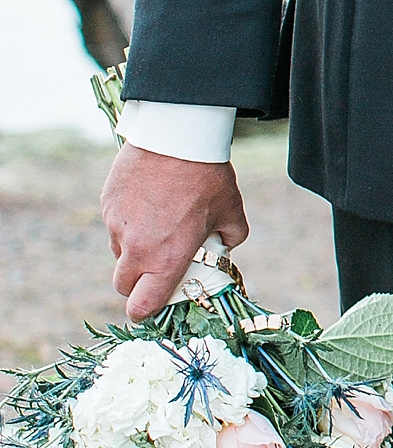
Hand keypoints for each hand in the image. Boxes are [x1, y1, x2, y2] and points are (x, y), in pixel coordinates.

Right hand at [101, 142, 249, 322]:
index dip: (145, 311)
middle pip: (123, 285)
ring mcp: (117, 226)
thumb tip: (226, 248)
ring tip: (158, 225)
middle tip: (157, 268)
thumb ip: (229, 239)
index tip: (152, 306)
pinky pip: (114, 224)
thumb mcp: (231, 212)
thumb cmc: (208, 176)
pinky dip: (128, 223)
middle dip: (137, 283)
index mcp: (166, 260)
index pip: (142, 306)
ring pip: (119, 252)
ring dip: (133, 250)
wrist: (177, 135)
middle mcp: (136, 249)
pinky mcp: (107, 204)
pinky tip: (148, 202)